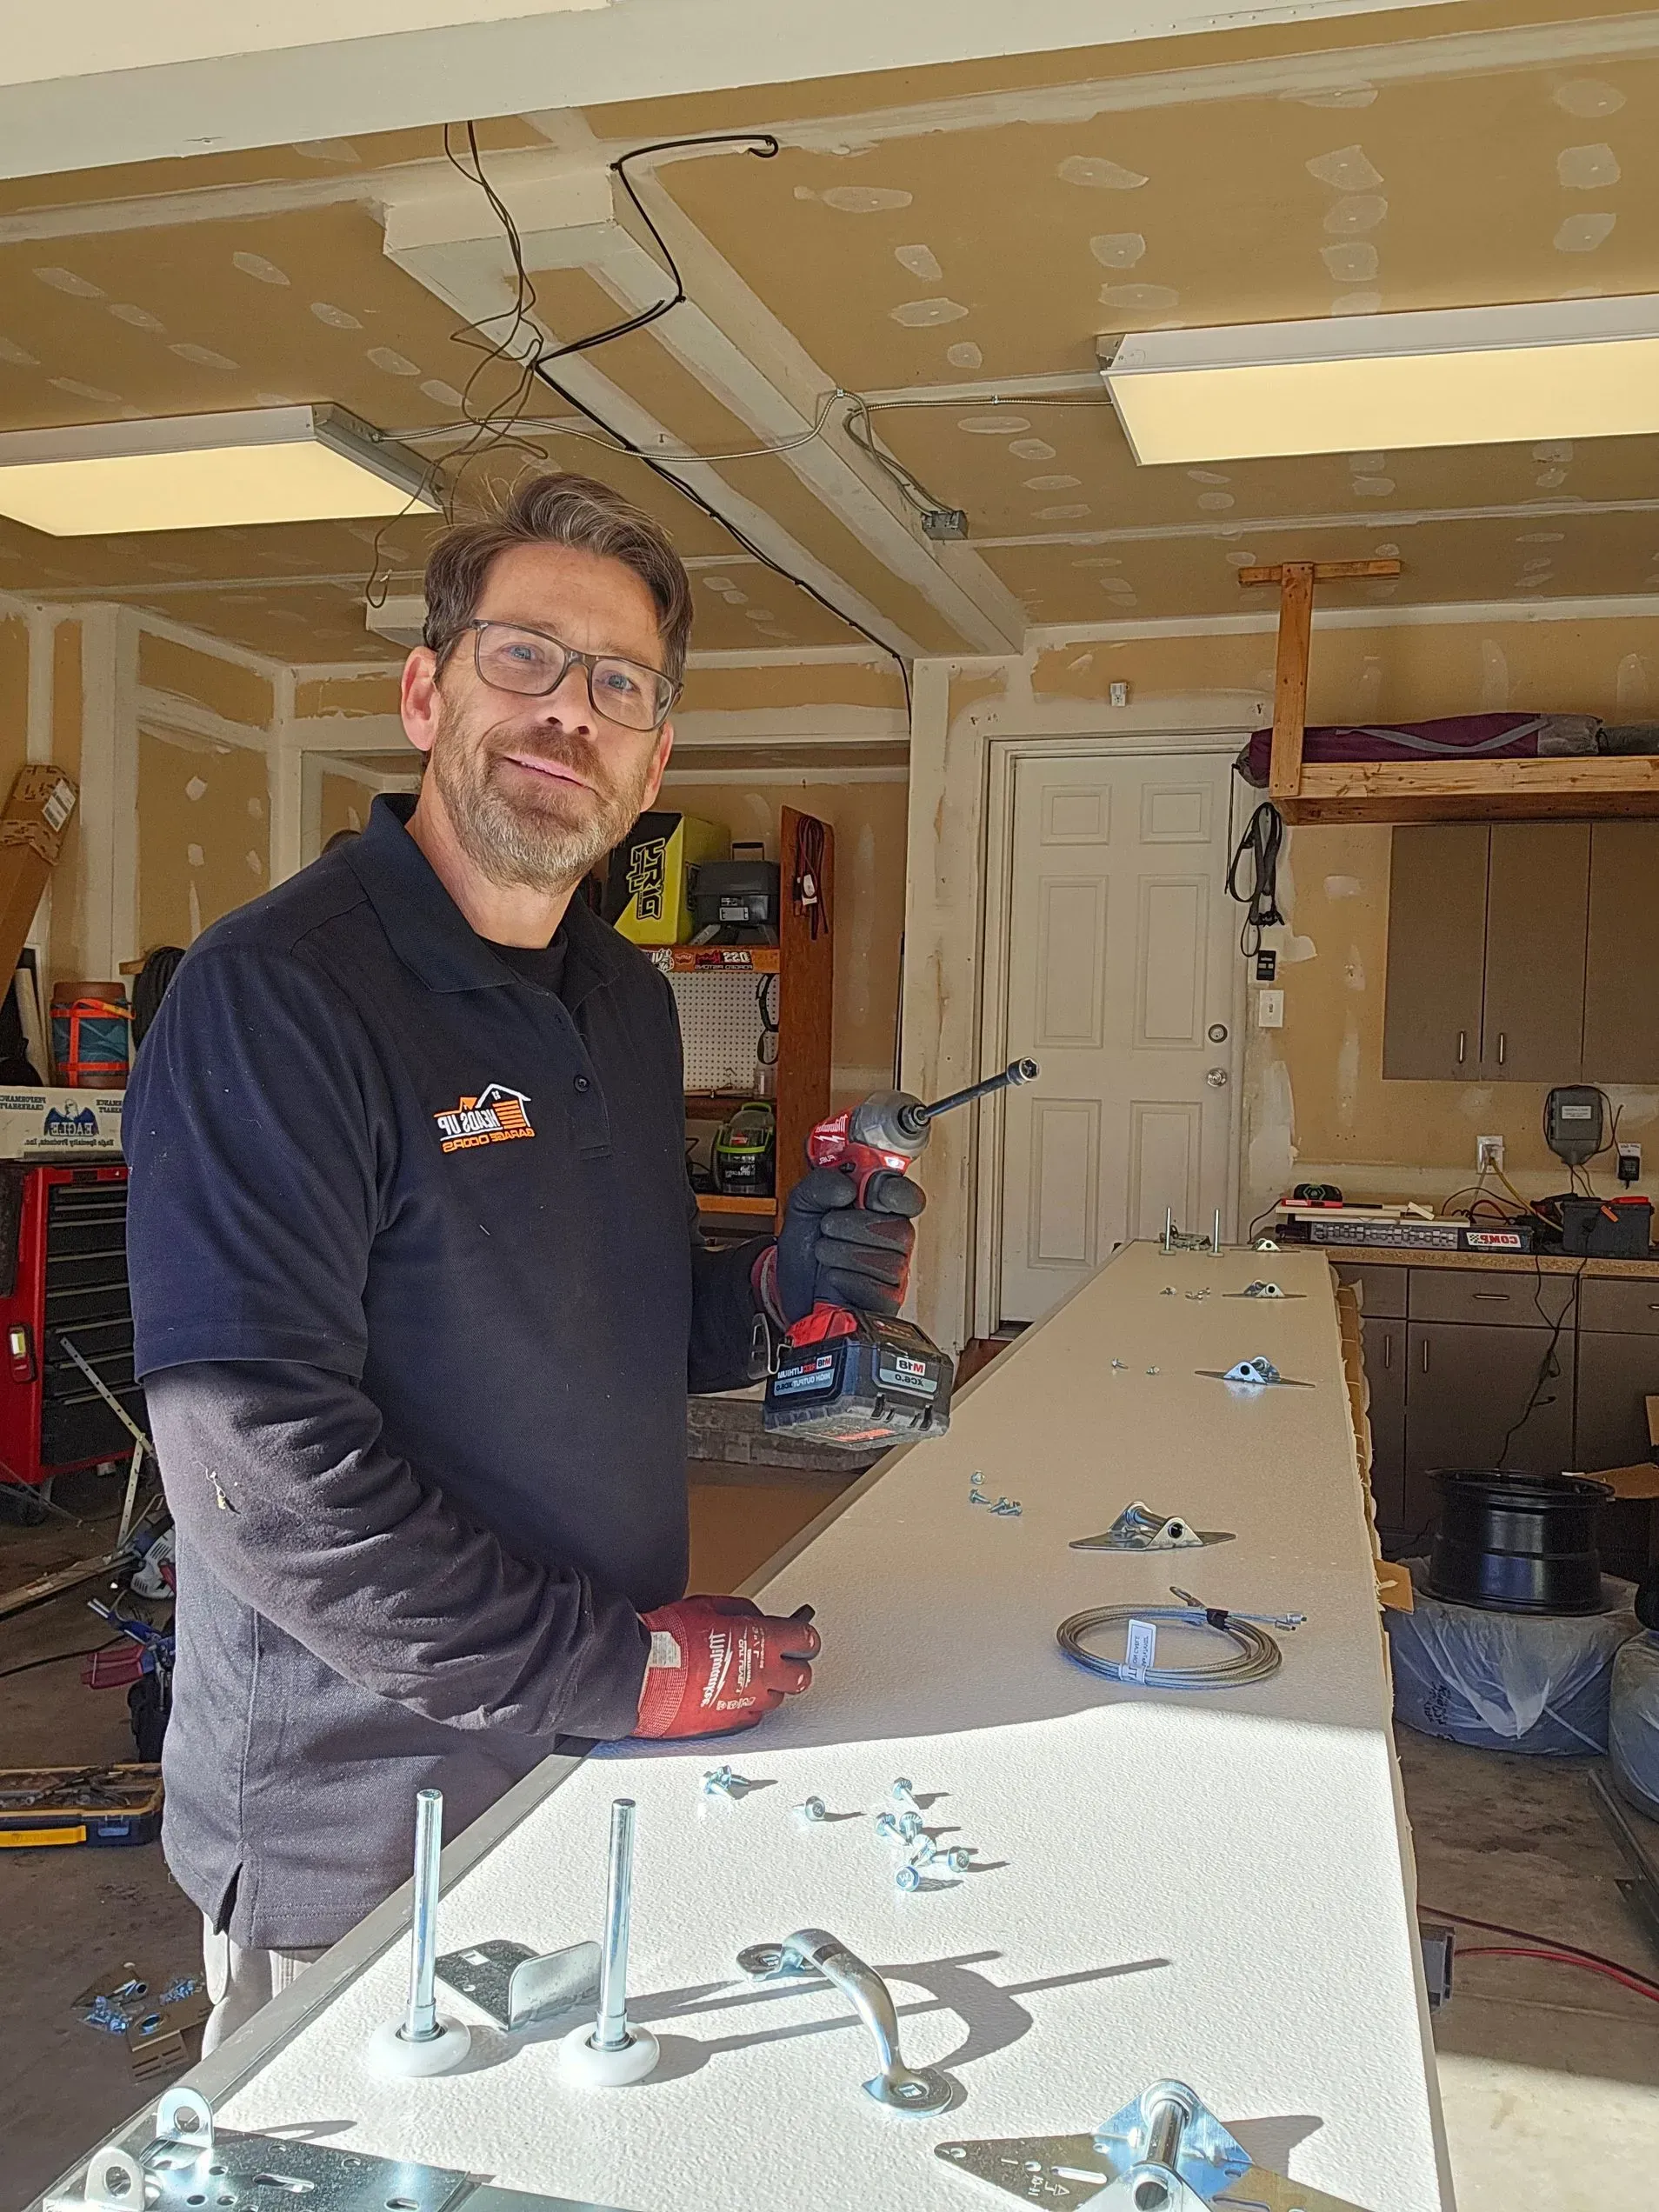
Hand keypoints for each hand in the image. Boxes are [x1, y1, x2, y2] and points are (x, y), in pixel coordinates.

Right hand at [633, 1595, 820, 1738]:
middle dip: (795, 1667)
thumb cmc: (670, 1639)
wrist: (643, 1675)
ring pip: (777, 1699)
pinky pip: (752, 1715)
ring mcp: (748, 1702)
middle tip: (782, 1660)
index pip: (806, 1640)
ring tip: (747, 1676)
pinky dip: (747, 1705)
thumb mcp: (709, 1606)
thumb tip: (754, 1618)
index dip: (804, 1637)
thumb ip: (741, 1612)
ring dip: (768, 1687)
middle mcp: (763, 1675)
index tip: (801, 1636)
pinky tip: (731, 1694)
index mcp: (763, 1641)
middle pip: (802, 1677)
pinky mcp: (731, 1723)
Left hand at [775, 1164, 924, 1324]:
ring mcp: (893, 1270)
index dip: (899, 1194)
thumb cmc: (805, 1245)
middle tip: (828, 1226)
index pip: (908, 1198)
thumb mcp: (804, 1204)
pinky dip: (847, 1280)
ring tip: (825, 1253)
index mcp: (880, 1208)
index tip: (878, 1194)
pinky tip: (834, 1276)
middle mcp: (893, 1238)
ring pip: (888, 1261)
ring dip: (844, 1254)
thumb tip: (847, 1187)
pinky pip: (877, 1289)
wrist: (786, 1286)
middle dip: (854, 1226)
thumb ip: (821, 1184)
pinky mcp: (885, 1301)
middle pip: (901, 1230)